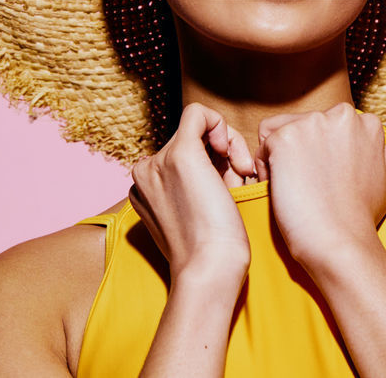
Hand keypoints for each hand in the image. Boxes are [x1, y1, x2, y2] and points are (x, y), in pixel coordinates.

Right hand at [128, 102, 256, 279]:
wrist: (209, 271)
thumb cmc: (214, 252)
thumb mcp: (200, 210)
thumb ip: (201, 182)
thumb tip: (223, 157)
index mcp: (146, 187)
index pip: (183, 154)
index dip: (214, 163)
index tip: (232, 185)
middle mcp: (144, 172)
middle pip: (192, 139)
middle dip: (222, 155)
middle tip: (241, 183)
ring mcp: (158, 163)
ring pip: (198, 127)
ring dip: (227, 147)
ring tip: (240, 180)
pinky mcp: (179, 155)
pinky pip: (199, 114)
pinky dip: (222, 126)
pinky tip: (234, 158)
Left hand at [255, 102, 385, 268]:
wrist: (342, 240)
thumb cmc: (360, 219)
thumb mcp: (380, 175)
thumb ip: (366, 153)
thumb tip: (355, 150)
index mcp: (366, 122)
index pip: (327, 126)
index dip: (319, 153)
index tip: (322, 177)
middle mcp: (342, 115)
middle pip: (303, 124)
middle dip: (299, 151)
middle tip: (306, 185)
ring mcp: (313, 123)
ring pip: (280, 133)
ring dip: (281, 159)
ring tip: (295, 190)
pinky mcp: (285, 137)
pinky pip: (263, 148)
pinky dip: (267, 170)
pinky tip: (283, 192)